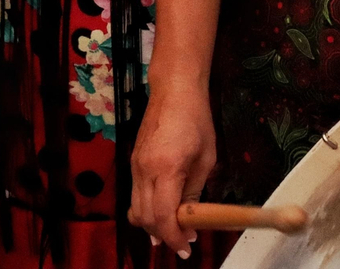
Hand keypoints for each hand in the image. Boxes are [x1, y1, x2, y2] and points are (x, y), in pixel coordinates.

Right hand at [129, 83, 216, 257]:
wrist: (174, 91)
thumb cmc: (196, 120)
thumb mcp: (206, 158)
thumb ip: (195, 190)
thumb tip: (190, 217)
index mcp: (167, 168)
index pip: (163, 215)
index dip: (174, 237)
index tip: (186, 247)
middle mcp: (145, 170)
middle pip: (145, 217)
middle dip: (162, 234)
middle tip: (182, 241)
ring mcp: (135, 166)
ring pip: (135, 209)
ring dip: (151, 225)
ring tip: (172, 231)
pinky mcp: (132, 162)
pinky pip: (135, 195)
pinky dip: (146, 209)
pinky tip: (161, 211)